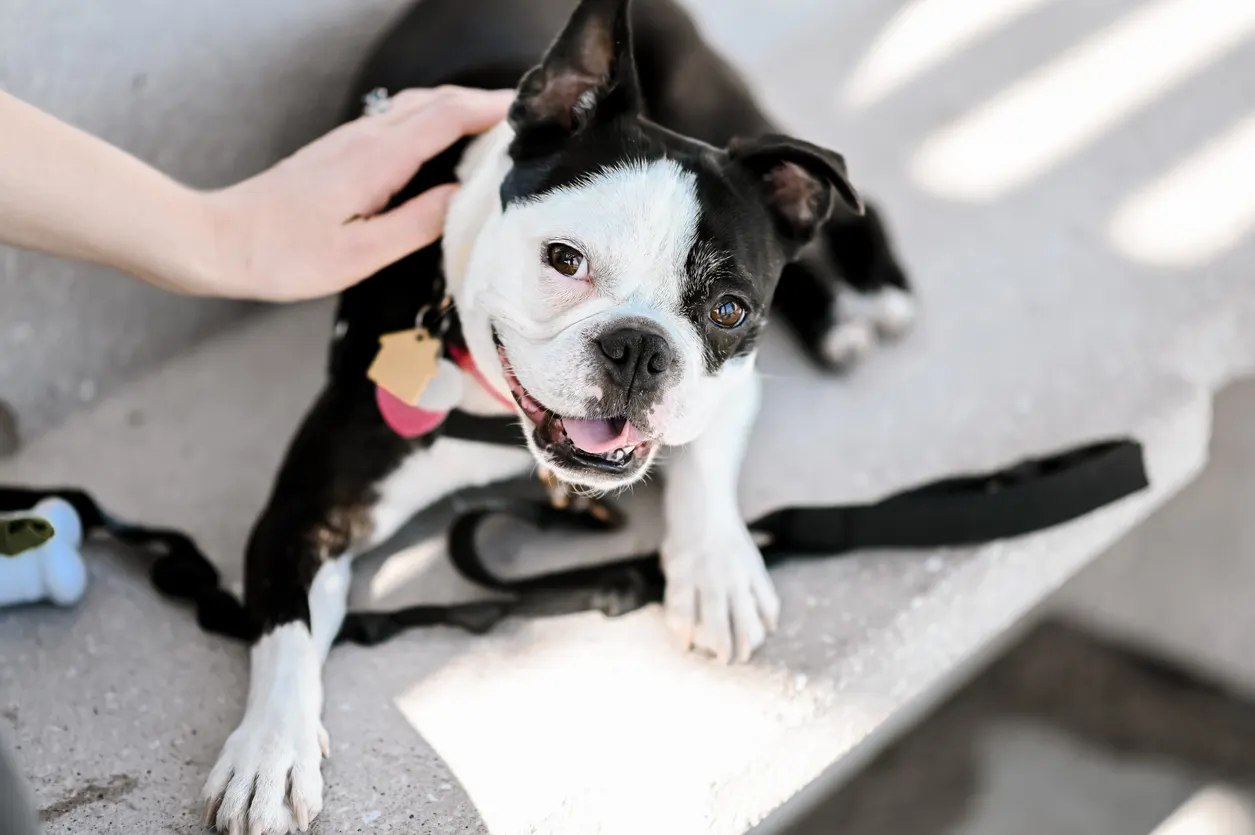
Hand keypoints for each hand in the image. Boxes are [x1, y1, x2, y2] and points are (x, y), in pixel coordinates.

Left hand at [200, 86, 513, 301]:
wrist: (220, 241)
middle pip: (435, 101)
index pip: (446, 117)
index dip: (490, 110)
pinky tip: (443, 145)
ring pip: (416, 107)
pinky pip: (399, 122)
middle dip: (482, 103)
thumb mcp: (360, 253)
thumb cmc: (285, 255)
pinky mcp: (341, 151)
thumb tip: (461, 199)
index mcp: (377, 159)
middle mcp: (365, 138)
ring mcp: (351, 140)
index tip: (527, 113)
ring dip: (458, 109)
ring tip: (494, 129)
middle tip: (523, 119)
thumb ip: (416, 223)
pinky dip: (433, 122)